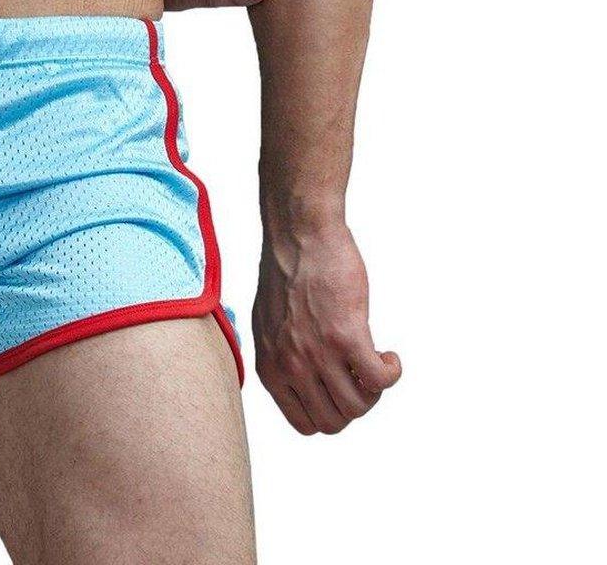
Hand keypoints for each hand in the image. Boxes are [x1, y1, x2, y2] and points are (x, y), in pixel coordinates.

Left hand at [253, 221, 401, 434]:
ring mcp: (318, 353)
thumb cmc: (287, 274)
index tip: (340, 391)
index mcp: (270, 368)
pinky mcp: (346, 335)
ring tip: (374, 362)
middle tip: (361, 376)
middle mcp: (291, 367)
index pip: (305, 423)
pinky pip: (380, 379)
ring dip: (375, 390)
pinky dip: (392, 372)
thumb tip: (302, 383)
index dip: (330, 413)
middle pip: (334, 421)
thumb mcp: (268, 326)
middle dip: (355, 405)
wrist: (299, 237)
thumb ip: (281, 358)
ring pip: (359, 405)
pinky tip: (388, 354)